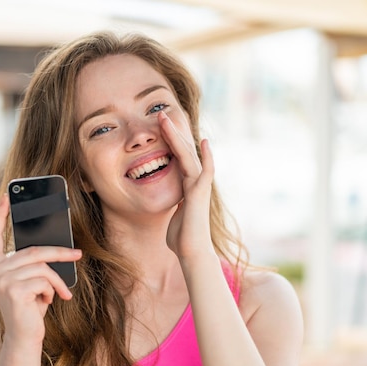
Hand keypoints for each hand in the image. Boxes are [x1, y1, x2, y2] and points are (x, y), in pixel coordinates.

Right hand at [0, 194, 80, 345]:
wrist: (25, 337)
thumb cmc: (30, 308)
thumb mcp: (31, 281)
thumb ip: (33, 264)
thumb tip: (53, 244)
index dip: (1, 215)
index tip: (7, 196)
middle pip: (33, 250)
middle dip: (59, 252)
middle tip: (78, 254)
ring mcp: (1, 280)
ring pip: (42, 266)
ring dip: (57, 281)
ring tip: (61, 294)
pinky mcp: (13, 290)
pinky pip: (44, 280)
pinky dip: (53, 290)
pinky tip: (47, 303)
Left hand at [158, 111, 215, 258]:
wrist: (191, 252)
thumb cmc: (181, 237)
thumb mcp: (172, 215)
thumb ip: (172, 206)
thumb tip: (169, 207)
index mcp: (186, 185)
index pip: (177, 157)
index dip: (169, 140)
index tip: (159, 125)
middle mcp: (194, 182)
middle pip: (183, 150)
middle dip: (172, 131)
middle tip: (161, 112)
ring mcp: (199, 187)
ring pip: (188, 156)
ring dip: (178, 137)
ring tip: (167, 118)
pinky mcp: (200, 194)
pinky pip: (204, 172)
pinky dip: (206, 157)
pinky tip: (204, 143)